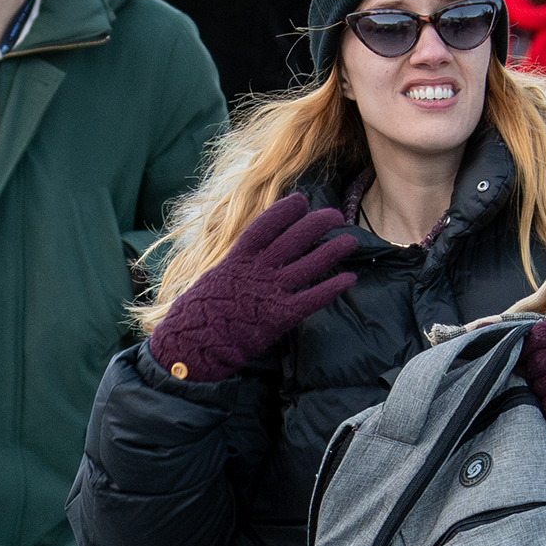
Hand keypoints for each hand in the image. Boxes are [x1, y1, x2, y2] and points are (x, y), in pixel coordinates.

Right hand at [146, 191, 361, 383]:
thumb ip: (234, 268)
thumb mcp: (212, 280)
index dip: (285, 211)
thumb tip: (245, 260)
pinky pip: (313, 297)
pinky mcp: (282, 316)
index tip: (301, 201)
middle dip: (318, 223)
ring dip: (333, 250)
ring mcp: (271, 292)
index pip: (266, 225)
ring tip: (351, 240)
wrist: (194, 344)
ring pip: (310, 264)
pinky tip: (349, 278)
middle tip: (336, 217)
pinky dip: (332, 287)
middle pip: (294, 238)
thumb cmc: (197, 314)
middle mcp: (258, 270)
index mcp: (238, 258)